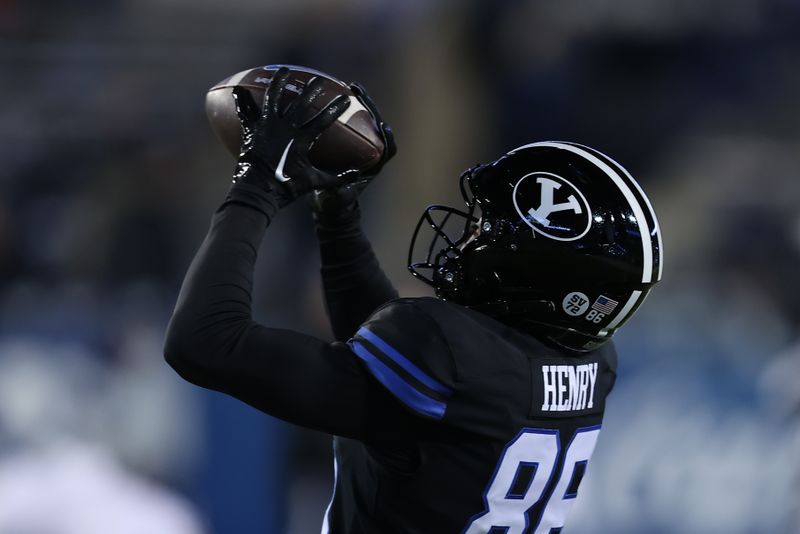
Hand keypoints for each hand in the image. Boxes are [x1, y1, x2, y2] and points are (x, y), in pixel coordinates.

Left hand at [231, 67, 352, 206]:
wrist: (257, 191)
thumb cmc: (287, 187)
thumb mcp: (314, 182)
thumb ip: (336, 178)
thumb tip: (357, 175)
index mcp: (300, 140)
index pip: (323, 121)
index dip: (336, 109)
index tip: (346, 99)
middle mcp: (284, 129)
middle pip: (300, 104)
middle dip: (312, 90)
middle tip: (319, 79)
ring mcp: (266, 127)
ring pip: (273, 98)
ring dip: (279, 83)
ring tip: (284, 69)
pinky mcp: (251, 130)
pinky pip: (245, 112)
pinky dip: (241, 101)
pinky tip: (238, 89)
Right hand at [309, 82, 396, 224]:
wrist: (329, 207)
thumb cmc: (337, 205)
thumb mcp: (339, 198)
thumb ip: (343, 193)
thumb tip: (347, 186)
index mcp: (373, 167)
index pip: (388, 150)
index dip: (388, 138)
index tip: (383, 127)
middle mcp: (370, 154)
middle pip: (377, 127)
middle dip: (371, 108)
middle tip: (359, 91)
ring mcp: (360, 147)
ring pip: (365, 120)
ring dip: (360, 103)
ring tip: (350, 87)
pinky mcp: (348, 143)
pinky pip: (351, 122)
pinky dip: (346, 108)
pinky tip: (335, 96)